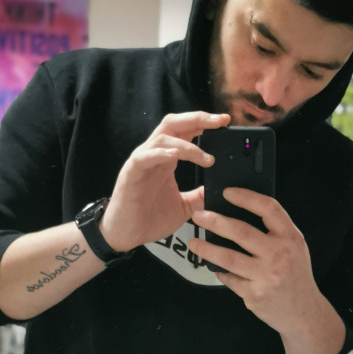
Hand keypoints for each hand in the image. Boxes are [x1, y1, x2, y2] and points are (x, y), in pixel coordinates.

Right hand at [99, 111, 230, 252]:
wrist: (126, 235)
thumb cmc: (150, 218)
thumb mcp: (185, 207)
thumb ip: (200, 196)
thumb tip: (221, 191)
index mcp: (167, 159)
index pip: (186, 130)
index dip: (205, 123)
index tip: (226, 122)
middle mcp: (155, 155)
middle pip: (175, 123)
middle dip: (199, 119)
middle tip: (221, 121)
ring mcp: (142, 161)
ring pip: (164, 137)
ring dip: (188, 145)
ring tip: (206, 158)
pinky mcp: (131, 173)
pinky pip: (145, 156)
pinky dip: (161, 153)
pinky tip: (176, 155)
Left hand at [190, 187, 344, 353]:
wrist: (304, 312)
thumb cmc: (295, 276)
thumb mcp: (295, 248)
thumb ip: (274, 232)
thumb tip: (238, 214)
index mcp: (290, 238)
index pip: (268, 209)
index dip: (246, 197)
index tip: (227, 192)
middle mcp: (279, 255)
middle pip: (242, 232)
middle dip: (216, 222)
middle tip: (199, 216)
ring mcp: (266, 276)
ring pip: (229, 258)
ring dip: (207, 249)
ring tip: (194, 243)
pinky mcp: (254, 295)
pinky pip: (230, 279)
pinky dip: (221, 272)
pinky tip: (215, 268)